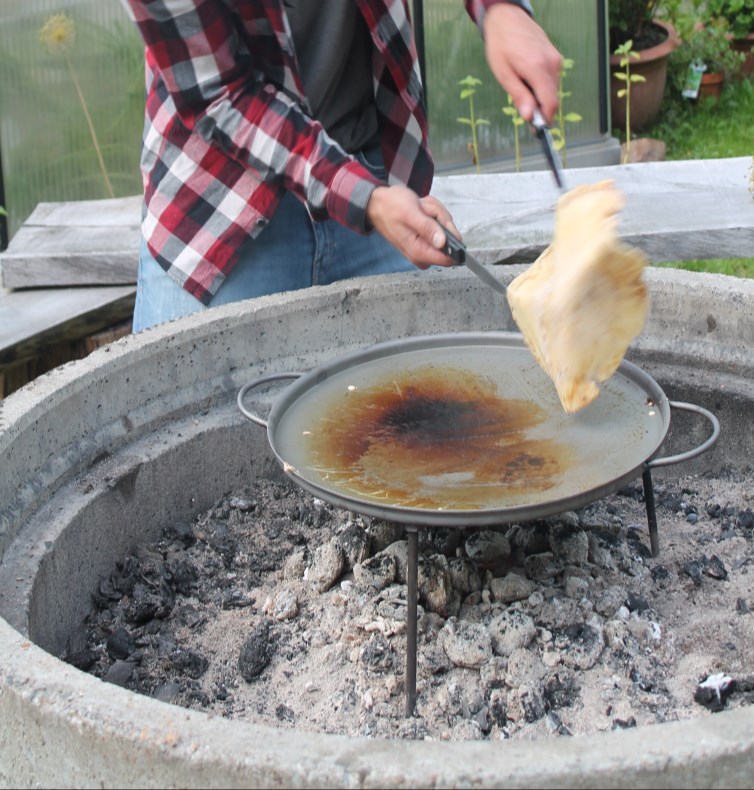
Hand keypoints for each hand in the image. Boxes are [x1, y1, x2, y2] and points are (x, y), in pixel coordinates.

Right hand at [365, 185, 460, 269]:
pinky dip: (432, 213)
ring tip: (420, 209)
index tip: (440, 223)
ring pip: (445, 229)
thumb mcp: (410, 213)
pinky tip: (420, 210)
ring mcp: (424, 246)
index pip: (449, 258)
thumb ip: (427, 228)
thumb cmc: (390, 207)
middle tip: (425, 211)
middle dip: (440, 219)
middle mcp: (422, 253)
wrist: (378, 204)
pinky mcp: (425, 239)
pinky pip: (439, 225)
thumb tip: (443, 242)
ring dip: (435, 213)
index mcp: (419, 252)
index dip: (451, 237)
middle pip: (450, 239)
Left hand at [482, 4, 562, 123]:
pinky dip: (541, 85)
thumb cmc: (501, 46)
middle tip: (522, 108)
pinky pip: (551, 79)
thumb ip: (519, 96)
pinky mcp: (555, 57)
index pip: (551, 103)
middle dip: (540, 108)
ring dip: (540, 96)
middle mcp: (552, 64)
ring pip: (552, 90)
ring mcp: (556, 59)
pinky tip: (527, 77)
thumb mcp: (504, 75)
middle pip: (552, 99)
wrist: (507, 18)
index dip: (545, 120)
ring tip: (521, 85)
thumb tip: (529, 117)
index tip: (536, 129)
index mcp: (538, 69)